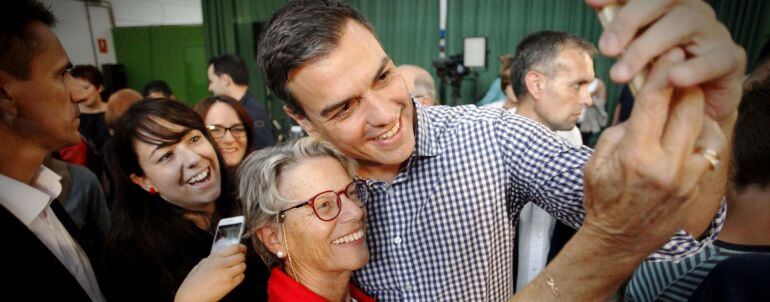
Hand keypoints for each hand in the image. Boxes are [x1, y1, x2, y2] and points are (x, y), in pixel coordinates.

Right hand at [175, 244, 246, 301]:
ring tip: (235, 271)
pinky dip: (239, 277)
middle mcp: (221, 264)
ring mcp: (225, 274)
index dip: (241, 248)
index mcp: (214, 257)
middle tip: (238, 261)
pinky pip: (241, 277)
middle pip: (241, 256)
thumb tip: (223, 250)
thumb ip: (213, 257)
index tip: (242, 250)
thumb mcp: (201, 264)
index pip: (234, 247)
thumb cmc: (193, 282)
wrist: (190, 297)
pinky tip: (233, 278)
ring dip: (241, 268)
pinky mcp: (229, 284)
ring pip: (243, 266)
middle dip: (241, 259)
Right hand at [582, 48, 725, 254]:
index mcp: (635, 155)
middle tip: (680, 67)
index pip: (654, 102)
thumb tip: (641, 108)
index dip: (662, 73)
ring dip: (695, 107)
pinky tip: (691, 129)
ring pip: (704, 126)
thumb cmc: (602, 199)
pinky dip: (702, 134)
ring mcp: (685, 177)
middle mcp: (665, 165)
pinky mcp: (696, 187)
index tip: (667, 55)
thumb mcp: (597, 161)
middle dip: (684, 82)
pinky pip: (709, 150)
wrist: (618, 240)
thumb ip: (620, 131)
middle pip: (687, 107)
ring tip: (684, 99)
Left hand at [587, 0, 745, 121]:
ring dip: (647, 48)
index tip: (592, 2)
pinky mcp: (731, 58)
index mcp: (665, 7)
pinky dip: (693, 69)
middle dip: (628, 21)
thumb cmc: (661, 78)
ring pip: (683, 24)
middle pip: (663, 0)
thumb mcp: (635, 58)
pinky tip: (674, 78)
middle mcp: (691, 12)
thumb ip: (620, 36)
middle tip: (606, 48)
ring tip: (620, 75)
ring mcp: (713, 32)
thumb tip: (595, 11)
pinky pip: (714, 59)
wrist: (697, 110)